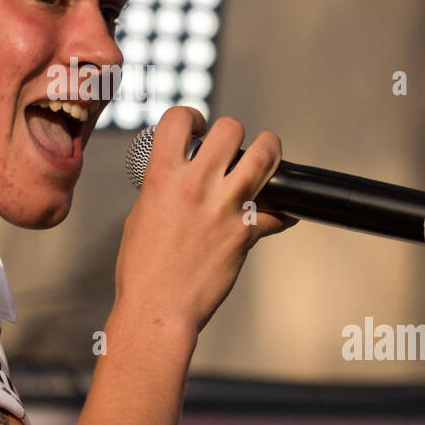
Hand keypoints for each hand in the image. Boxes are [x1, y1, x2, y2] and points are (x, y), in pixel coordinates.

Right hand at [115, 106, 295, 335]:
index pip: (179, 119)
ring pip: (264, 156)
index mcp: (163, 176)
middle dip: (234, 132)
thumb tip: (179, 178)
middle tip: (234, 145)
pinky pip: (279, 212)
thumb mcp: (141, 214)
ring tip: (268, 154)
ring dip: (270, 150)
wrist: (158, 307)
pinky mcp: (246, 233)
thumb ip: (163, 187)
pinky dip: (284, 212)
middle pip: (231, 129)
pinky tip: (281, 213)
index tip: (197, 127)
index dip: (191, 116)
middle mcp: (197, 185)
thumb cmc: (142, 269)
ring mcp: (226, 207)